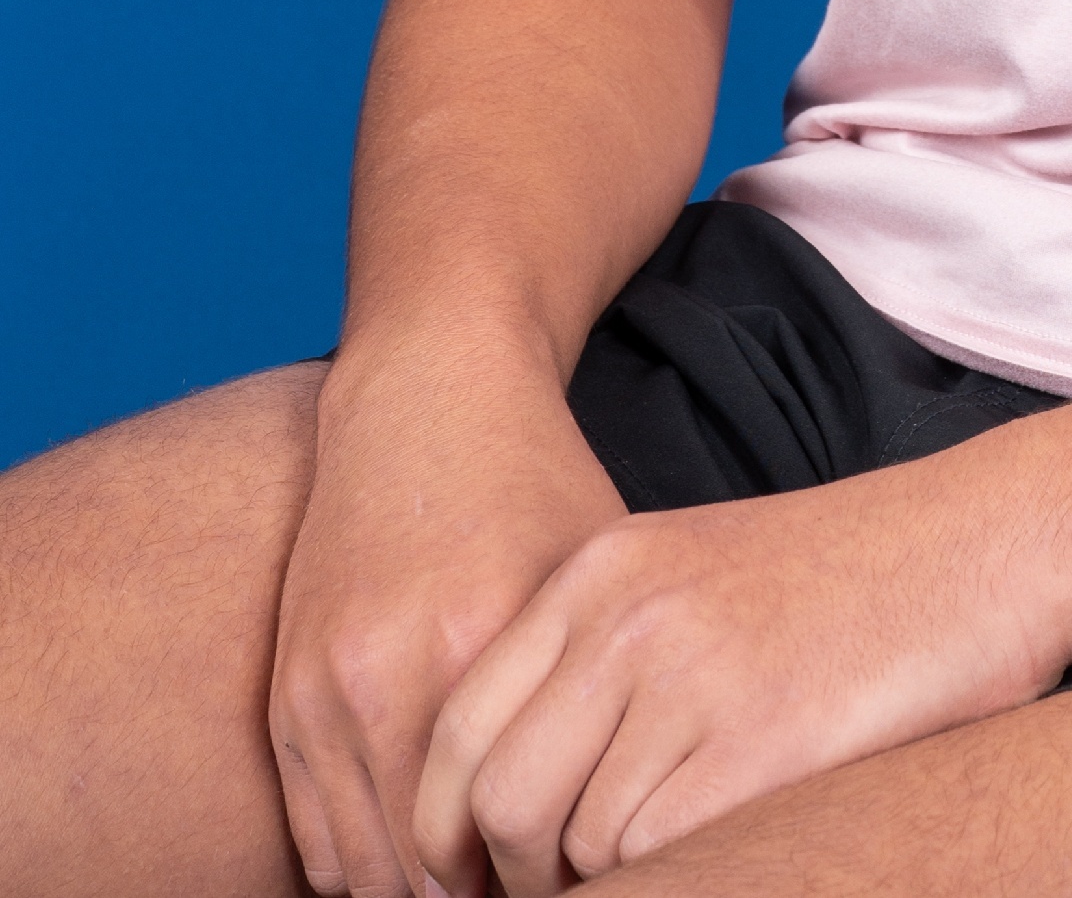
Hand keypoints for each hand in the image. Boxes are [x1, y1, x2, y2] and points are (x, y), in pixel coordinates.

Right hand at [268, 330, 626, 897]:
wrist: (429, 393)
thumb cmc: (535, 481)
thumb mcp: (596, 577)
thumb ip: (597, 701)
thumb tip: (615, 828)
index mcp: (480, 654)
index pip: (500, 848)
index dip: (538, 884)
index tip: (565, 873)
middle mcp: (388, 680)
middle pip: (424, 879)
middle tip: (522, 879)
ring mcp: (324, 689)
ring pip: (363, 874)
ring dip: (416, 891)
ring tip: (478, 874)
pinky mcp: (287, 692)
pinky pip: (313, 837)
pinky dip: (362, 864)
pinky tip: (419, 848)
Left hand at [412, 434, 1071, 895]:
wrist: (990, 544)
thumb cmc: (853, 580)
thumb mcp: (696, 583)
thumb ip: (602, 665)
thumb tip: (520, 806)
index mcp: (600, 574)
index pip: (457, 729)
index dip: (448, 830)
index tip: (475, 881)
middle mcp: (625, 619)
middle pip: (492, 798)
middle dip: (511, 879)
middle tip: (563, 897)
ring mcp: (688, 679)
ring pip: (571, 844)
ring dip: (601, 884)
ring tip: (667, 863)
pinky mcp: (753, 745)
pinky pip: (654, 856)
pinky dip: (672, 877)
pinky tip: (723, 853)